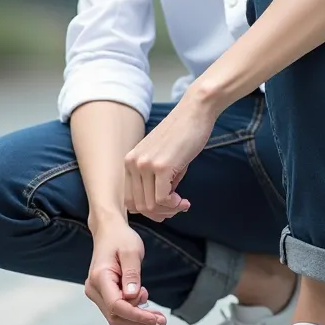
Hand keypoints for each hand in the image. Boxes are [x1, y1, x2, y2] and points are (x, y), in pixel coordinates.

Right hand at [85, 218, 166, 324]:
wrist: (108, 230)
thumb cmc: (120, 237)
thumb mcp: (131, 251)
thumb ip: (132, 274)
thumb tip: (133, 296)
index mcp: (100, 277)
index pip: (116, 306)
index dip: (136, 316)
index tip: (155, 319)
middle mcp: (94, 288)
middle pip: (115, 316)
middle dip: (138, 320)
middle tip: (160, 318)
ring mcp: (96, 292)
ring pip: (115, 316)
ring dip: (135, 317)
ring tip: (152, 309)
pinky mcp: (101, 293)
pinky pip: (115, 309)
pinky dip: (130, 311)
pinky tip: (141, 300)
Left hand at [124, 88, 217, 221]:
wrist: (195, 112)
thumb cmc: (182, 135)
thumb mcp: (162, 160)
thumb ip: (156, 182)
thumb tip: (159, 208)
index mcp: (129, 161)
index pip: (129, 200)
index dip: (149, 210)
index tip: (167, 206)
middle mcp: (132, 163)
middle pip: (138, 207)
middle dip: (159, 213)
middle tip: (177, 207)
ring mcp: (145, 164)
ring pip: (150, 206)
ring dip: (168, 210)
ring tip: (182, 204)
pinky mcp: (161, 166)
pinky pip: (162, 199)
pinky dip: (174, 205)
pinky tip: (184, 200)